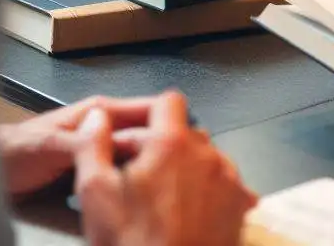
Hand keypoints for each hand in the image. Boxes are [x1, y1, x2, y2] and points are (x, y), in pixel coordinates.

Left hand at [0, 96, 156, 199]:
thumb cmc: (14, 151)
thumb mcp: (52, 144)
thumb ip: (85, 141)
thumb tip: (120, 141)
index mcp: (101, 113)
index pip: (150, 110)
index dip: (169, 125)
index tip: (184, 146)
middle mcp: (105, 131)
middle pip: (146, 141)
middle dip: (157, 157)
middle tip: (167, 179)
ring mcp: (100, 155)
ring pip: (134, 164)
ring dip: (141, 178)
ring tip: (150, 195)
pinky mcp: (92, 179)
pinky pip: (117, 183)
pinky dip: (123, 194)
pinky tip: (125, 207)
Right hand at [75, 90, 256, 245]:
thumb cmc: (131, 243)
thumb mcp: (95, 195)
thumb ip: (93, 147)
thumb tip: (96, 117)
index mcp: (173, 143)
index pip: (168, 102)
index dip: (149, 116)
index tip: (134, 140)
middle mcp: (208, 153)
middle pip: (186, 133)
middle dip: (164, 147)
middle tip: (140, 179)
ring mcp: (229, 179)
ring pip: (206, 158)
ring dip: (187, 170)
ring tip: (164, 203)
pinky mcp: (240, 204)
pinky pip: (223, 184)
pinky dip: (207, 191)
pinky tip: (189, 215)